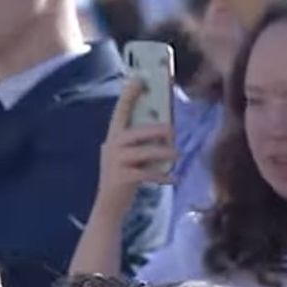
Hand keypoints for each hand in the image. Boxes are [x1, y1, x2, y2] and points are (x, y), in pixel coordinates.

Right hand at [96, 79, 175, 217]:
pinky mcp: (123, 179)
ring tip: (178, 154)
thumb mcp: (129, 156)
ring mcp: (115, 163)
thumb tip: (168, 128)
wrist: (109, 206)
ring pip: (142, 152)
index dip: (128, 96)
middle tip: (171, 130)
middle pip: (133, 133)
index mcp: (113, 138)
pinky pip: (147, 174)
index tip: (139, 79)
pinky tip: (175, 178)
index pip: (120, 113)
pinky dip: (163, 176)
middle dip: (153, 130)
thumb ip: (141, 142)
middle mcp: (111, 147)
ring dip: (163, 152)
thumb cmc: (125, 177)